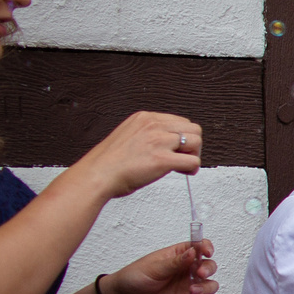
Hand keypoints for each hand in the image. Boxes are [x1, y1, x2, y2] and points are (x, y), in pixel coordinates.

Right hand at [77, 112, 201, 201]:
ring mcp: (158, 141)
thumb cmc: (109, 162)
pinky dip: (192, 168)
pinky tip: (183, 172)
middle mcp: (153, 126)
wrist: (96, 175)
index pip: (179, 121)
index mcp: (145, 118)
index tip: (175, 149)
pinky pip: (193, 161)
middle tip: (181, 157)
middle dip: (192, 144)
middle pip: (193, 128)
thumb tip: (167, 142)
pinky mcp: (162, 159)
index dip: (182, 137)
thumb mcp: (129, 135)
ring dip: (193, 155)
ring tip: (180, 165)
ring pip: (196, 141)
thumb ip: (148, 134)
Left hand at [105, 239, 218, 293]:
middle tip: (199, 274)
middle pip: (209, 266)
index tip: (207, 252)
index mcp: (179, 257)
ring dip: (206, 288)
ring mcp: (187, 288)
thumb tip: (193, 251)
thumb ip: (175, 262)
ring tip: (192, 292)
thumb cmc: (134, 277)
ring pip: (209, 286)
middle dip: (208, 269)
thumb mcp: (154, 267)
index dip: (206, 247)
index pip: (199, 247)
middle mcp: (186, 271)